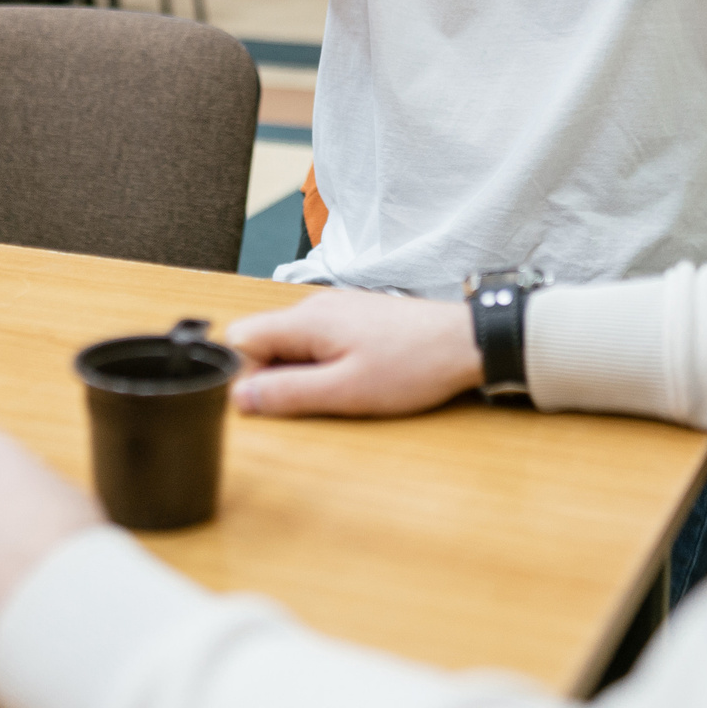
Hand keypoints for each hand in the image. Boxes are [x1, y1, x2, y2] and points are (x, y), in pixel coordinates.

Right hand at [227, 290, 481, 417]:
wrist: (466, 342)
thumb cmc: (414, 365)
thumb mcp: (346, 391)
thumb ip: (288, 393)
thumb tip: (241, 396)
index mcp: (306, 319)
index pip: (240, 338)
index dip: (243, 375)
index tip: (270, 401)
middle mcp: (315, 306)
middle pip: (264, 339)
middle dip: (273, 375)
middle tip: (312, 400)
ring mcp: (335, 307)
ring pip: (291, 341)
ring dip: (301, 371)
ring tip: (338, 390)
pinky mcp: (354, 315)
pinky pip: (317, 339)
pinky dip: (323, 362)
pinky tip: (353, 378)